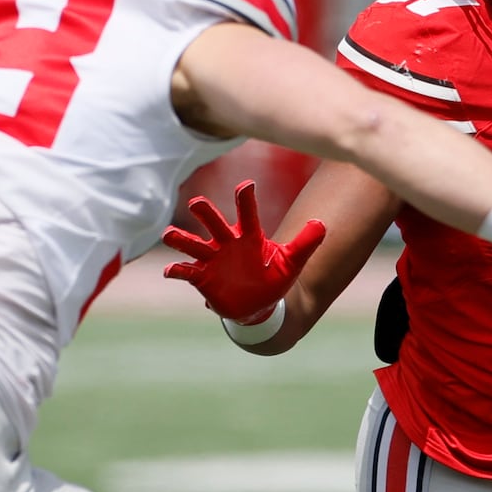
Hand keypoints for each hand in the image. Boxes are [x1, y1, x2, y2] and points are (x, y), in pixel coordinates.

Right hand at [161, 180, 325, 322]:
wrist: (261, 305)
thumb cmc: (275, 277)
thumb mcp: (293, 261)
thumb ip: (306, 242)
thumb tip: (322, 224)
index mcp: (249, 235)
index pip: (247, 212)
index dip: (246, 199)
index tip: (247, 185)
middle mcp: (227, 242)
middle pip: (214, 223)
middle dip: (205, 213)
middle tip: (196, 203)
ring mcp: (212, 259)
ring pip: (193, 244)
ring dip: (181, 239)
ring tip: (169, 234)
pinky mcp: (202, 277)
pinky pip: (186, 271)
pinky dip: (176, 270)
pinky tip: (169, 270)